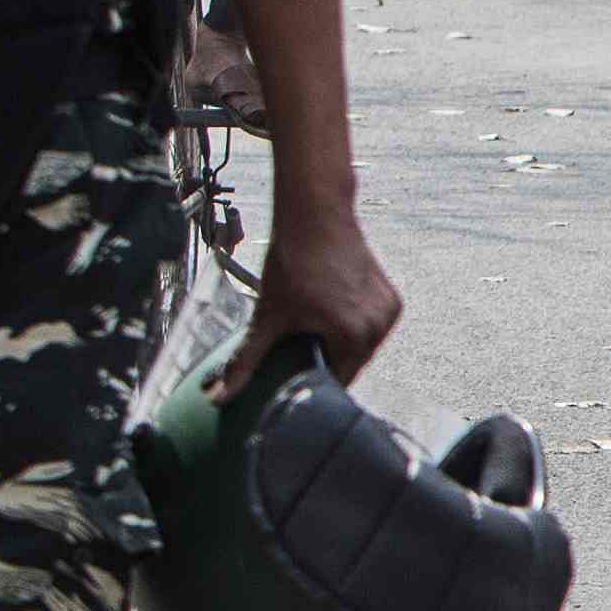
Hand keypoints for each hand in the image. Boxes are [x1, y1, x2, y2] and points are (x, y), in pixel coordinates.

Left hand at [245, 192, 403, 383]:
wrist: (316, 216)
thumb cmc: (295, 260)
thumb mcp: (267, 316)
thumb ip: (245, 360)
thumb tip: (219, 394)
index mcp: (353, 335)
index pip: (337, 380)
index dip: (312, 378)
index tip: (296, 370)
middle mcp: (377, 326)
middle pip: (351, 364)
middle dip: (327, 360)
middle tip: (302, 345)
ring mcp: (388, 311)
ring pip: (363, 347)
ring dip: (343, 345)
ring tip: (317, 327)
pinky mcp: (391, 299)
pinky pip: (372, 328)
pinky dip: (355, 327)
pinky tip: (334, 313)